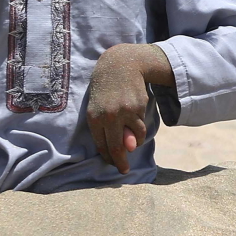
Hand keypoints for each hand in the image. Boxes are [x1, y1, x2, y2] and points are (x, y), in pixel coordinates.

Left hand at [86, 43, 171, 174]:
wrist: (120, 65)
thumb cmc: (105, 90)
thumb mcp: (99, 108)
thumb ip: (109, 129)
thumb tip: (129, 147)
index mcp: (94, 117)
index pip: (102, 145)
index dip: (109, 158)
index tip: (114, 165)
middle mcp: (109, 116)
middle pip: (117, 147)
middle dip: (121, 162)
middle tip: (124, 171)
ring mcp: (125, 112)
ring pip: (135, 137)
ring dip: (136, 141)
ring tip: (132, 135)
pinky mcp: (138, 107)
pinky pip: (141, 124)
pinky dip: (139, 125)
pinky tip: (134, 114)